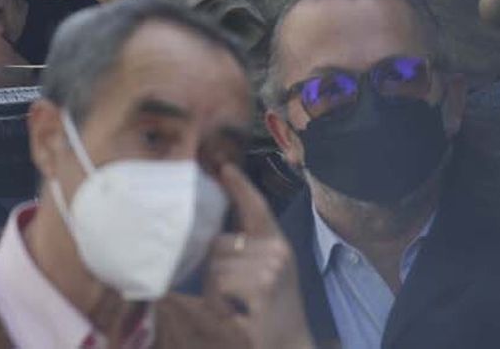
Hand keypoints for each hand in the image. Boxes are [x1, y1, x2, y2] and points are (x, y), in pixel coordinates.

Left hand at [204, 163, 314, 348]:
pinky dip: (219, 304)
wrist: (290, 344)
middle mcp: (278, 249)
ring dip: (215, 292)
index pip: (258, 207)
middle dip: (213, 270)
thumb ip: (244, 252)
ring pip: (215, 267)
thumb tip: (209, 237)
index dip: (241, 187)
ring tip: (235, 305)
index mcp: (277, 243)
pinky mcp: (261, 286)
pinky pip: (218, 286)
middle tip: (229, 295)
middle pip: (219, 243)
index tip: (225, 168)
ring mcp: (272, 267)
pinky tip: (237, 314)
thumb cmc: (269, 311)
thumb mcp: (262, 274)